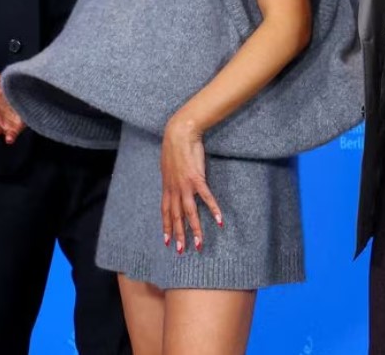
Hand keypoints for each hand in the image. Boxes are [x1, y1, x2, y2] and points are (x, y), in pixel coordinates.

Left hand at [160, 114, 222, 254]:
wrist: (179, 134)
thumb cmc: (174, 147)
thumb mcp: (168, 166)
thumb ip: (171, 178)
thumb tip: (172, 182)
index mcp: (167, 187)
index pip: (165, 211)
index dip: (166, 226)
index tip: (166, 240)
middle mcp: (174, 189)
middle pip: (176, 217)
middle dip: (178, 235)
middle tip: (180, 251)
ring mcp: (185, 185)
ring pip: (189, 213)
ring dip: (194, 229)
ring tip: (198, 244)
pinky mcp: (197, 179)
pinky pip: (206, 197)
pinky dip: (213, 209)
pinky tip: (219, 220)